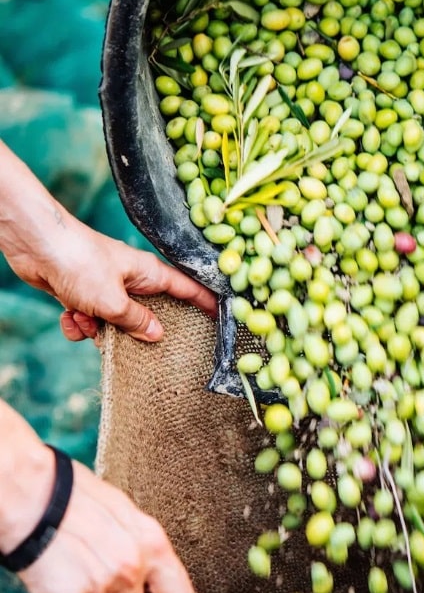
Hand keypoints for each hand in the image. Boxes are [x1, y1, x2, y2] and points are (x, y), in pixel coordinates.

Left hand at [6, 213, 216, 341]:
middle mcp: (130, 280)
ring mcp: (106, 286)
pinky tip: (68, 317)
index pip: (186, 288)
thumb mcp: (112, 300)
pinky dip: (78, 323)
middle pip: (148, 313)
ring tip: (86, 320)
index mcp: (148, 273)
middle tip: (136, 348)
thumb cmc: (79, 262)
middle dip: (137, 331)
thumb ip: (135, 321)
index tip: (220, 318)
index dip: (204, 302)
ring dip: (99, 330)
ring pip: (114, 322)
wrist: (35, 245)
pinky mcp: (82, 293)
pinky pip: (89, 320)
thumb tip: (157, 335)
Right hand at [17, 459, 194, 592]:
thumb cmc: (77, 494)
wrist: (33, 493)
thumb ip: (139, 544)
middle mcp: (132, 567)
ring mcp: (100, 586)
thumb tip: (145, 566)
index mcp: (152, 542)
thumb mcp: (124, 511)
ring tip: (72, 560)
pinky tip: (52, 567)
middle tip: (103, 584)